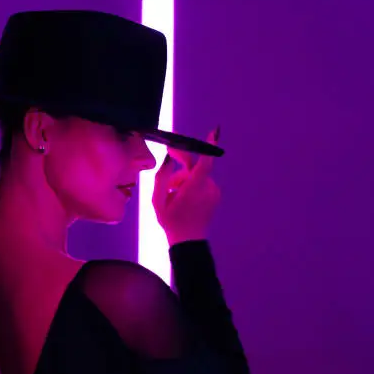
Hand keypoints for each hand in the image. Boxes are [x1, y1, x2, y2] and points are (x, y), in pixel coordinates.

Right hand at [153, 127, 220, 245]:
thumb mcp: (157, 201)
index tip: (215, 131)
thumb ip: (161, 177)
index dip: (208, 146)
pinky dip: (192, 186)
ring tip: (174, 197)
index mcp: (194, 188)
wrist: (188, 241)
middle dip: (179, 174)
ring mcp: (214, 192)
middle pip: (192, 169)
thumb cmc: (170, 221)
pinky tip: (184, 200)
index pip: (204, 163)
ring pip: (196, 176)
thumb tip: (168, 159)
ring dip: (184, 181)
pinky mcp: (216, 195)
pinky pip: (202, 183)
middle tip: (168, 187)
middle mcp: (208, 188)